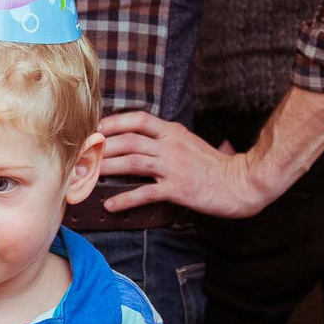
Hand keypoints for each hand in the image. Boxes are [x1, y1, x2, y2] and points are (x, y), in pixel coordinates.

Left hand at [96, 112, 268, 218]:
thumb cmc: (216, 166)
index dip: (115, 122)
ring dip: (106, 168)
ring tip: (87, 175)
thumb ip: (168, 140)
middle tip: (83, 154)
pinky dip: (125, 199)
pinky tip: (110, 204)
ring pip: (132, 162)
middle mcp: (170, 146)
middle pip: (129, 140)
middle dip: (102, 147)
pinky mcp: (177, 189)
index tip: (97, 128)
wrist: (241, 183)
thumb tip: (145, 140)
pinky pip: (145, 193)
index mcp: (173, 132)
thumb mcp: (191, 143)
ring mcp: (173, 167)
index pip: (138, 119)